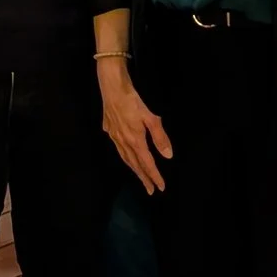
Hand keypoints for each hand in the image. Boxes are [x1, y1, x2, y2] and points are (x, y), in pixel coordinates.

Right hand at [98, 60, 172, 195]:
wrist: (111, 87)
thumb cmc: (133, 100)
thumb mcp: (150, 117)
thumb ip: (160, 137)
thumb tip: (168, 156)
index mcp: (135, 140)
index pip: (147, 163)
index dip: (154, 176)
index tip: (160, 188)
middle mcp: (123, 142)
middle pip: (135, 164)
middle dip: (144, 178)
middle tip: (150, 190)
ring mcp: (114, 136)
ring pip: (125, 158)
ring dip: (134, 169)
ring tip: (141, 178)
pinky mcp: (108, 129)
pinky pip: (118, 149)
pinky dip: (125, 157)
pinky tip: (126, 156)